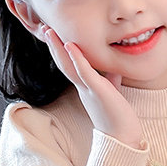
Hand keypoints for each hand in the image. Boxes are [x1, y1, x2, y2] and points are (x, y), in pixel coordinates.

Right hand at [43, 29, 142, 148]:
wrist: (122, 138)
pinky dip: (77, 58)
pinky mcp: (97, 91)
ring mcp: (88, 89)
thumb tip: (114, 71)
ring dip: (58, 48)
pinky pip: (85, 72)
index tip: (54, 36)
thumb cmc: (118, 117)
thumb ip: (111, 81)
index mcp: (85, 87)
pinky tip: (70, 45)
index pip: (70, 66)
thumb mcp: (112, 94)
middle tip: (44, 28)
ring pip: (68, 66)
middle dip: (53, 46)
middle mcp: (82, 88)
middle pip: (63, 63)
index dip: (61, 51)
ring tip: (49, 31)